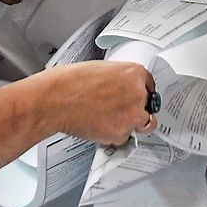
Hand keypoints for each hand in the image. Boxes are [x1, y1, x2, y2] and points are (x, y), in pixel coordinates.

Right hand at [38, 61, 157, 144]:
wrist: (57, 100)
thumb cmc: (70, 82)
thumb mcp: (101, 69)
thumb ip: (118, 79)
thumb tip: (119, 88)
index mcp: (134, 73)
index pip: (150, 84)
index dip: (142, 92)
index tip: (138, 97)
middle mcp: (138, 93)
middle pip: (149, 106)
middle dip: (137, 109)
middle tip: (121, 110)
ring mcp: (132, 115)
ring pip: (143, 124)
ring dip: (132, 124)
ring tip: (114, 121)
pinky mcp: (121, 133)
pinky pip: (124, 137)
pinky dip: (114, 135)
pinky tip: (100, 126)